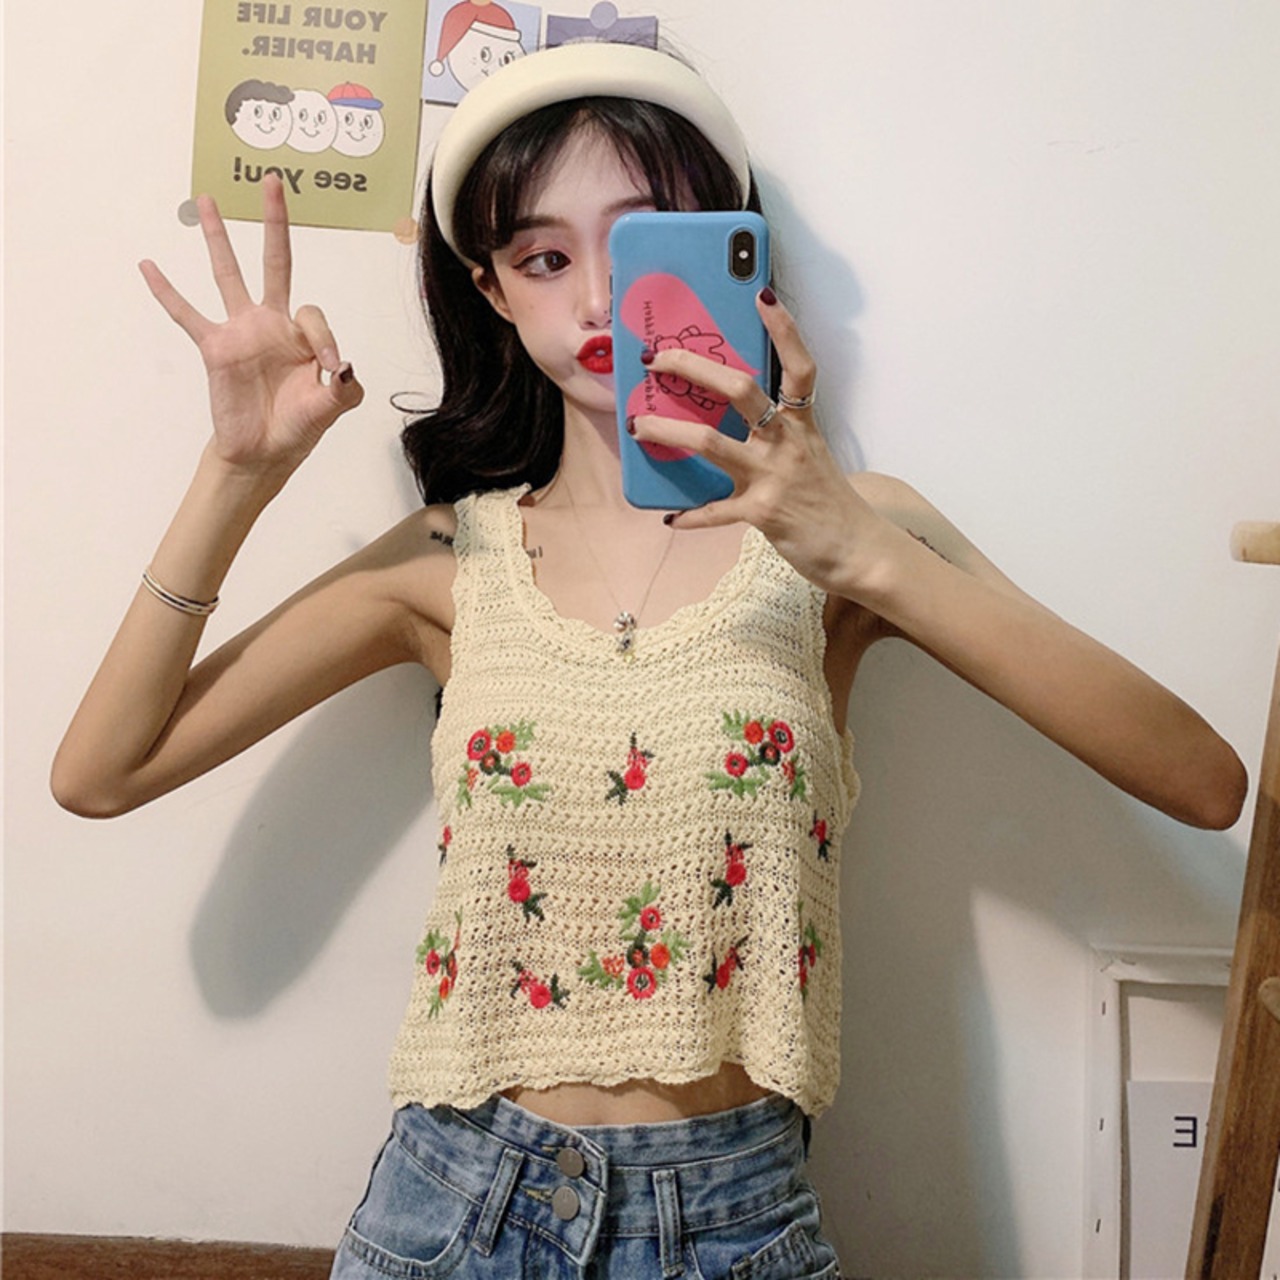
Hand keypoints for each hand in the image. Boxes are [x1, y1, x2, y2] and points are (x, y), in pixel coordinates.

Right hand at [139, 174, 363, 477]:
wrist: (265, 452)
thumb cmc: (298, 426)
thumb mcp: (333, 407)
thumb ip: (346, 386)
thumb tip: (343, 365)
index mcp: (302, 334)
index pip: (313, 312)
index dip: (325, 338)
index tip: (331, 369)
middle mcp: (270, 323)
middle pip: (274, 262)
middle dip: (274, 223)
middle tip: (274, 182)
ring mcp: (240, 331)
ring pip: (228, 274)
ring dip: (218, 238)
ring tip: (208, 199)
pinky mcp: (215, 348)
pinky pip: (186, 315)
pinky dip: (167, 292)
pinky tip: (149, 265)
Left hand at [630, 289, 876, 593]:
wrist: (858, 550)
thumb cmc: (829, 502)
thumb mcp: (810, 456)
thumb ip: (778, 436)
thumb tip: (732, 422)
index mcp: (802, 425)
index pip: (799, 368)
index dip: (784, 329)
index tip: (762, 294)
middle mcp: (788, 442)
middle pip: (740, 390)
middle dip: (694, 369)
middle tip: (658, 359)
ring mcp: (773, 476)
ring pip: (711, 443)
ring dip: (669, 433)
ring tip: (639, 426)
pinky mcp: (761, 512)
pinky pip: (715, 511)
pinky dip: (691, 515)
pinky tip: (670, 517)